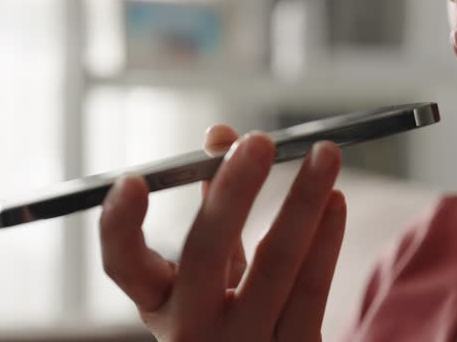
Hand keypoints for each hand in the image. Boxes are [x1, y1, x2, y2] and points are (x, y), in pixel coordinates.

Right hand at [99, 125, 346, 340]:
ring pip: (275, 265)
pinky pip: (312, 289)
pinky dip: (326, 238)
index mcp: (161, 307)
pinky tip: (335, 200)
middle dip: (234, 190)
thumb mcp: (210, 276)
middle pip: (205, 255)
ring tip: (324, 153)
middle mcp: (193, 332)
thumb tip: (222, 135)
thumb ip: (213, 209)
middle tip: (259, 141)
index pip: (124, 268)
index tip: (133, 179)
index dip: (120, 227)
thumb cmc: (230, 317)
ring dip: (303, 201)